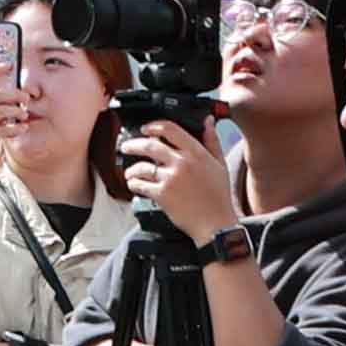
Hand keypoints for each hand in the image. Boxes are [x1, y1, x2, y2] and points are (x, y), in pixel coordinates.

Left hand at [119, 119, 237, 239]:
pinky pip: (141, 185)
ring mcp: (171, 179)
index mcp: (197, 153)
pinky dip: (133, 183)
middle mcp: (182, 163)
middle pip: (150, 145)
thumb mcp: (219, 164)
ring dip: (131, 168)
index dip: (154, 126)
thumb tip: (207, 121)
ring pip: (142, 167)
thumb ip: (212, 140)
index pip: (170, 130)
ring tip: (129, 171)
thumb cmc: (218, 196)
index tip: (145, 128)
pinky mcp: (162, 195)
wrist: (216, 224)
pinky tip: (133, 184)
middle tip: (126, 146)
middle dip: (133, 144)